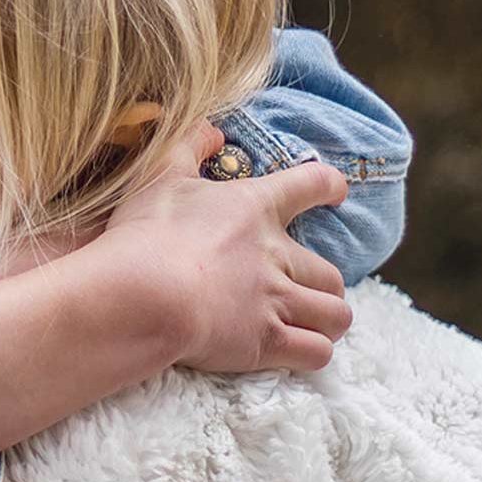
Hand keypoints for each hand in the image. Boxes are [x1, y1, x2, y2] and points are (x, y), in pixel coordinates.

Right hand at [101, 123, 351, 373]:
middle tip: (309, 291)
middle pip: (331, 273)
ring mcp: (276, 300)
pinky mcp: (267, 342)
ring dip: (328, 321)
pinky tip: (301, 353)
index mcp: (255, 208)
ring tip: (315, 326)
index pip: (309, 185)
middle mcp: (276, 255)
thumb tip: (212, 129)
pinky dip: (314, 353)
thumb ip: (189, 145)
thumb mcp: (160, 175)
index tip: (337, 190)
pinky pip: (316, 352)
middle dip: (326, 285)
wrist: (145, 294)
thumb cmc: (148, 233)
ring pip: (335, 315)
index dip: (328, 185)